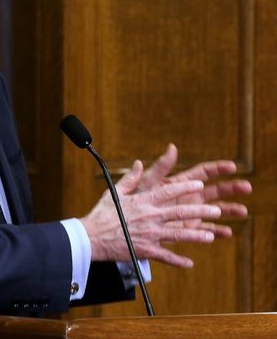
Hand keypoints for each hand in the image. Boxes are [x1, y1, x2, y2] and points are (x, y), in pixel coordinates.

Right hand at [80, 144, 250, 267]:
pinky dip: (178, 261)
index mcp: (142, 201)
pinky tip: (189, 263)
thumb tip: (139, 164)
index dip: (185, 187)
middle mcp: (149, 217)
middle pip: (179, 212)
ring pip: (178, 234)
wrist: (90, 237)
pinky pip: (165, 257)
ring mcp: (149, 234)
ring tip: (209, 236)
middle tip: (215, 210)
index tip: (199, 185)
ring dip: (195, 235)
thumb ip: (130, 179)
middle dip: (200, 211)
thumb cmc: (101, 214)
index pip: (168, 191)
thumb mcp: (114, 192)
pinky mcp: (145, 250)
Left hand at [134, 144, 250, 238]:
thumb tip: (172, 147)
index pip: (203, 172)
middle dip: (231, 188)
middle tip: (247, 187)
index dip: (218, 168)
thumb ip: (161, 167)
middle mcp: (190, 196)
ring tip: (243, 211)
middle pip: (215, 190)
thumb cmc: (137, 198)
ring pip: (215, 210)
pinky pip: (206, 229)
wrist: (131, 220)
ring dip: (229, 210)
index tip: (232, 166)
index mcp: (181, 183)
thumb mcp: (149, 182)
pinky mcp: (189, 228)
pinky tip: (228, 232)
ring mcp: (191, 212)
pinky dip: (216, 231)